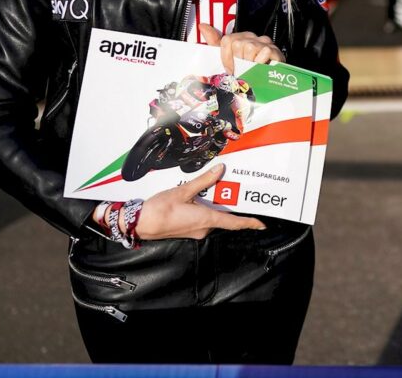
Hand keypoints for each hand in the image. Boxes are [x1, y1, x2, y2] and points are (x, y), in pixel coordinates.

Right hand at [134, 165, 264, 240]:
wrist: (140, 223)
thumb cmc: (160, 209)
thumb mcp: (184, 191)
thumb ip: (203, 180)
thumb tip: (220, 170)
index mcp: (206, 219)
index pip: (234, 223)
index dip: (249, 223)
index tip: (261, 224)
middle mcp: (203, 228)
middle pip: (223, 216)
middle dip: (229, 204)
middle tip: (236, 190)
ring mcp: (195, 231)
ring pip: (212, 217)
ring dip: (215, 205)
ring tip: (216, 188)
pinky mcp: (187, 230)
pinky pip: (202, 219)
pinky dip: (205, 209)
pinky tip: (199, 197)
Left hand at [199, 25, 283, 72]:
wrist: (266, 84)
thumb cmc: (247, 71)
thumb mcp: (227, 57)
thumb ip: (214, 41)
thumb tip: (202, 26)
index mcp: (240, 38)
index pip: (227, 40)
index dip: (227, 58)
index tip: (232, 67)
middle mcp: (252, 37)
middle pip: (237, 44)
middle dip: (239, 61)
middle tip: (244, 68)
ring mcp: (264, 42)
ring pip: (249, 47)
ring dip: (250, 63)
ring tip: (253, 69)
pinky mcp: (274, 49)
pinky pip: (264, 52)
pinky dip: (261, 63)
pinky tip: (262, 68)